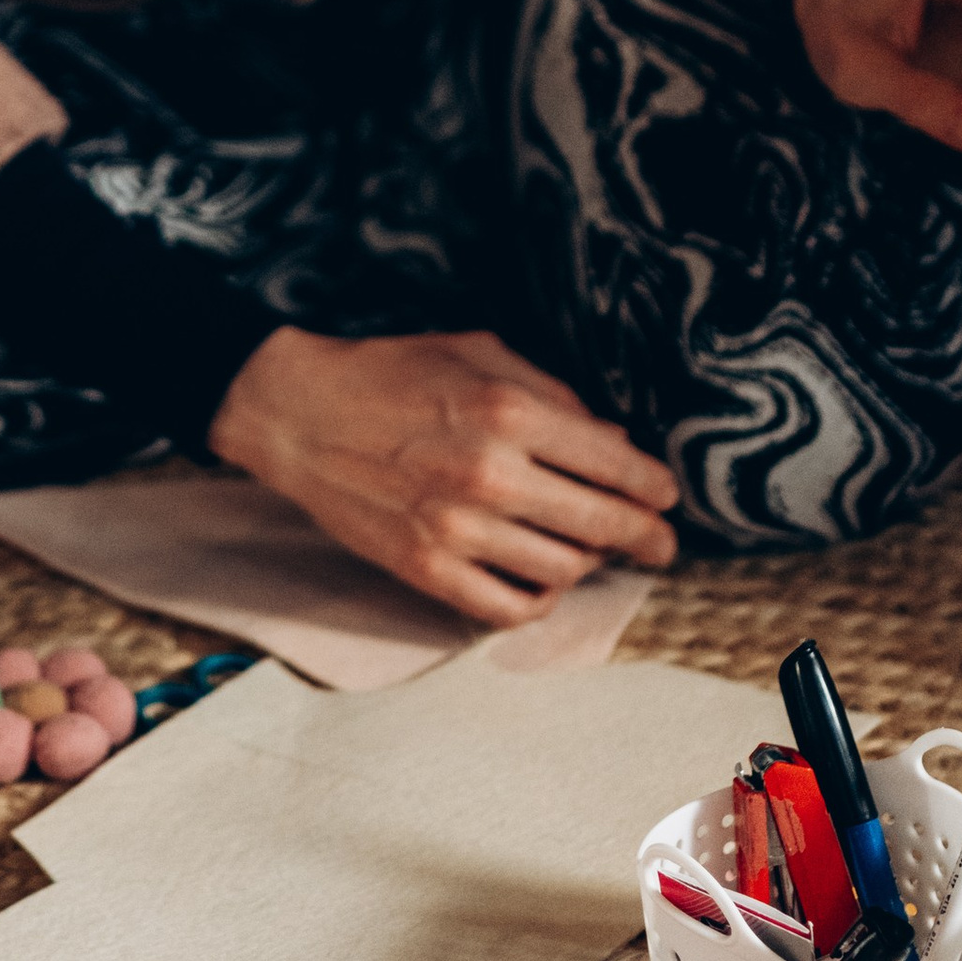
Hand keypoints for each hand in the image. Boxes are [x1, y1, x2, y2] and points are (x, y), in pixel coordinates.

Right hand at [208, 325, 680, 626]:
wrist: (296, 412)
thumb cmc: (390, 373)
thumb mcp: (478, 353)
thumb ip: (552, 396)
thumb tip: (615, 444)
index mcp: (508, 412)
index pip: (614, 465)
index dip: (654, 488)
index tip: (666, 497)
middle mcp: (489, 475)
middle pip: (602, 525)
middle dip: (646, 538)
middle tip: (659, 543)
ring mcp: (455, 529)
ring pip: (562, 569)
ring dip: (589, 563)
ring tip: (588, 550)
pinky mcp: (423, 569)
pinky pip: (506, 607)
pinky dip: (537, 601)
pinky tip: (541, 582)